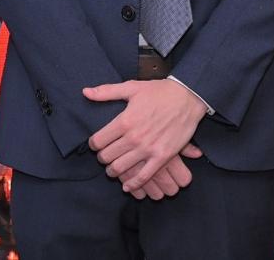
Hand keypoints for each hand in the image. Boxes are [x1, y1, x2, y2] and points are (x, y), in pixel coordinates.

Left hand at [83, 79, 207, 193]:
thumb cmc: (159, 91)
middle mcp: (133, 137)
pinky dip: (133, 184)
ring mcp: (148, 149)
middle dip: (102, 158)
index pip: (98, 141)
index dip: (94, 144)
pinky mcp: (162, 157)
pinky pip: (143, 177)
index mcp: (124, 120)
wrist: (188, 97)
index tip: (97, 144)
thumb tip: (85, 92)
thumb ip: (106, 92)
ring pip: (120, 168)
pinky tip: (127, 186)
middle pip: (106, 157)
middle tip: (105, 157)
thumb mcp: (131, 87)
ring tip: (113, 169)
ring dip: (113, 171)